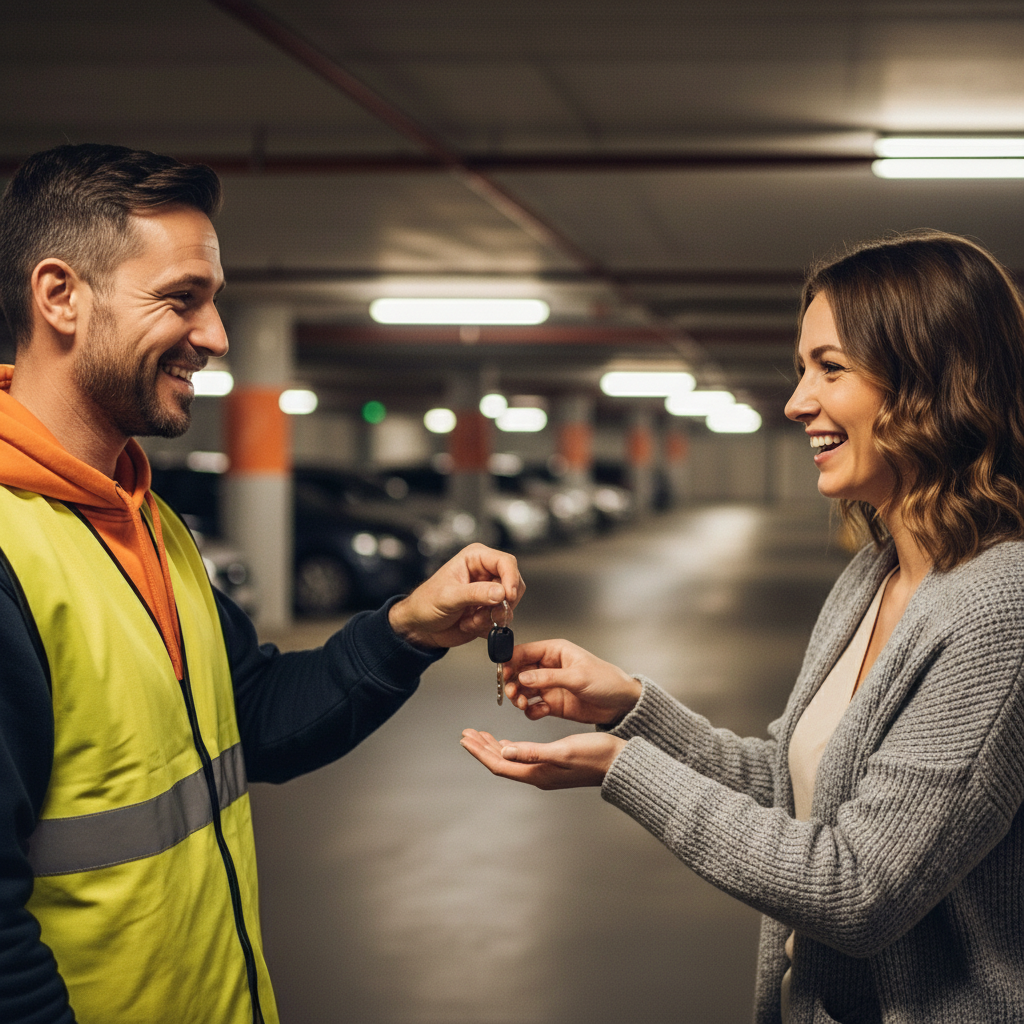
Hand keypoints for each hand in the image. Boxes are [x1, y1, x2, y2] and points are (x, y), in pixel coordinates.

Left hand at [388, 543, 523, 648]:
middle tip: (482, 613)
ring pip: (510, 605)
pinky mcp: (490, 610)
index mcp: (475, 559)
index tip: (508, 596)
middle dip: (500, 603)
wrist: (420, 627)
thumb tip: (501, 592)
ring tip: (470, 620)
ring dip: (491, 617)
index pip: (506, 562)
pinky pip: (502, 619)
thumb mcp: (449, 596)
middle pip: (513, 584)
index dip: (511, 579)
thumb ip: (476, 593)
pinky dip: (487, 626)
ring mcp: (489, 593)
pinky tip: (468, 624)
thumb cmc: (426, 604)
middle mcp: (486, 573)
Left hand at [460, 728, 625, 789]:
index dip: (480, 752)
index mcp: (537, 773)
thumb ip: (532, 752)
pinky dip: (510, 746)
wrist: (618, 763)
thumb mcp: (562, 750)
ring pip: (511, 758)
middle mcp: (538, 775)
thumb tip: (505, 750)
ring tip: (480, 735)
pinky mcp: (552, 765)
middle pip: (501, 762)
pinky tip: (507, 741)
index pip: (499, 763)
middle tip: (467, 733)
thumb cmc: (595, 756)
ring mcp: (544, 771)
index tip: (465, 738)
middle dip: (482, 747)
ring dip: (493, 746)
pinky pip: (523, 756)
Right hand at [501, 639, 641, 725]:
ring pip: (523, 689)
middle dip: (512, 682)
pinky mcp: (553, 703)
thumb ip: (548, 677)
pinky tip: (538, 711)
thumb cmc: (607, 681)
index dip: (510, 661)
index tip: (503, 673)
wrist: (622, 704)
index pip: (524, 651)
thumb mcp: (577, 677)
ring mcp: (550, 686)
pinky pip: (533, 706)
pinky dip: (531, 710)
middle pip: (519, 671)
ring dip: (519, 697)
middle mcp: (549, 667)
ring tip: (523, 704)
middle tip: (513, 693)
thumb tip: (523, 676)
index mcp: (555, 651)